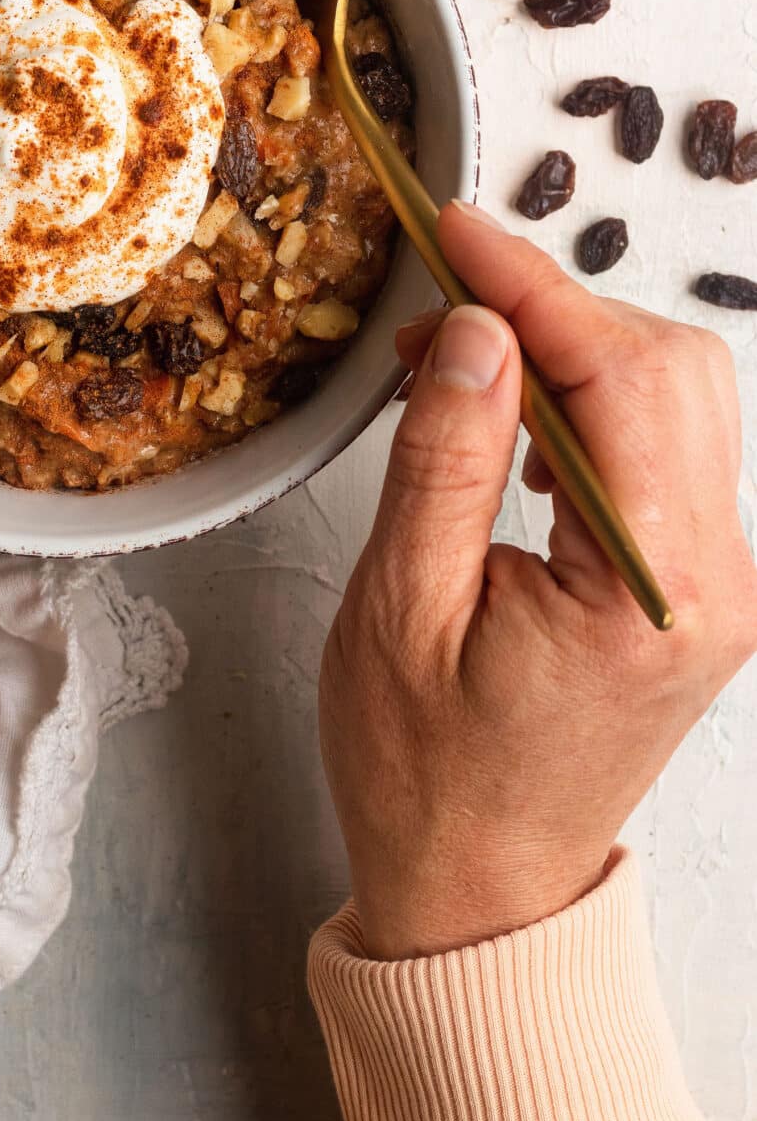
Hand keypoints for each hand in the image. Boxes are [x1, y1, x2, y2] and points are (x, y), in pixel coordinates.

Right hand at [319, 200, 756, 959]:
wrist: (482, 892)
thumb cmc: (428, 774)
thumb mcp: (402, 607)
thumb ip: (445, 457)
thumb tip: (476, 329)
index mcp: (650, 593)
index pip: (618, 379)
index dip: (531, 286)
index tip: (454, 228)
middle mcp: (714, 580)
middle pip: (669, 369)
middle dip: (553, 309)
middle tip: (441, 299)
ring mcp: (716, 581)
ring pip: (676, 394)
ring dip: (571, 349)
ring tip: (459, 361)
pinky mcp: (693, 581)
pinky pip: (663, 445)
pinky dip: (589, 399)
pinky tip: (514, 415)